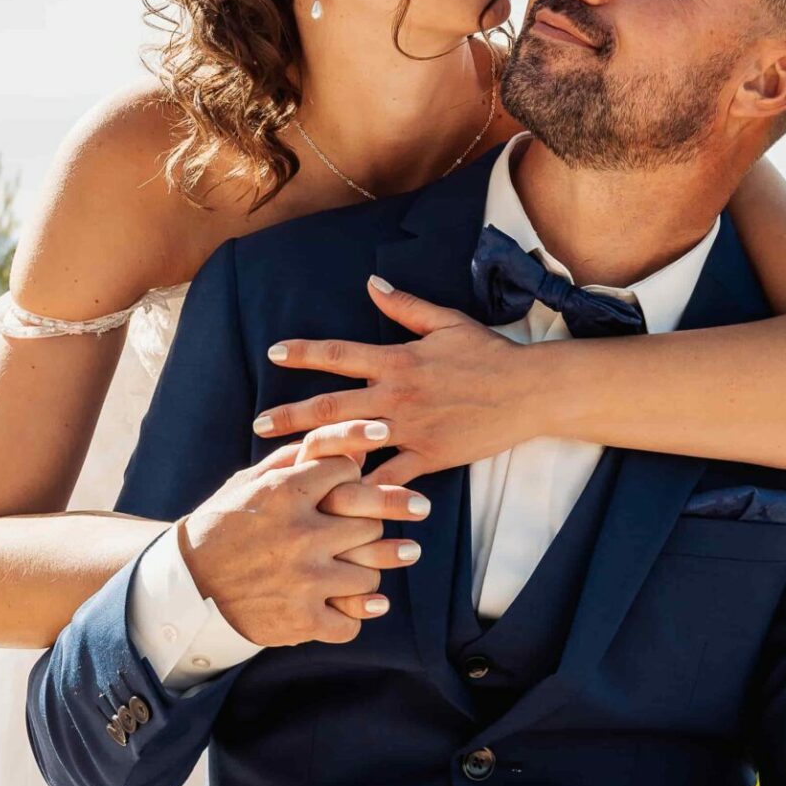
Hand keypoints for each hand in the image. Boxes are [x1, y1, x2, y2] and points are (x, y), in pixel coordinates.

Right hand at [175, 430, 427, 646]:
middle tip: (346, 537)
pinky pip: (353, 623)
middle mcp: (301, 533)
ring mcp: (306, 580)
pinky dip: (346, 619)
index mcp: (286, 492)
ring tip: (340, 574)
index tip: (337, 494)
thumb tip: (342, 444)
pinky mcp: (303, 621)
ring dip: (358, 575)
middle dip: (361, 528)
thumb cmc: (220, 528)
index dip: (347, 481)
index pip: (349, 472)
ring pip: (370, 574)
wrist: (183, 587)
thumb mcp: (246, 484)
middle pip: (371, 523)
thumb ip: (292, 459)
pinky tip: (335, 609)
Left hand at [254, 276, 540, 486]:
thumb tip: (372, 283)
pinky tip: (339, 502)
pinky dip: (364, 491)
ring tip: (284, 468)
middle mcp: (397, 395)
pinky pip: (389, 479)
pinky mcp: (428, 458)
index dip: (304, 352)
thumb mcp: (446, 322)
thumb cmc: (489, 354)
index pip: (340, 355)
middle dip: (291, 415)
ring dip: (317, 455)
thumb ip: (405, 306)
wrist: (529, 391)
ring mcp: (411, 429)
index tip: (274, 353)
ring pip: (354, 445)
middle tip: (257, 425)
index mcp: (398, 360)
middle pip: (332, 406)